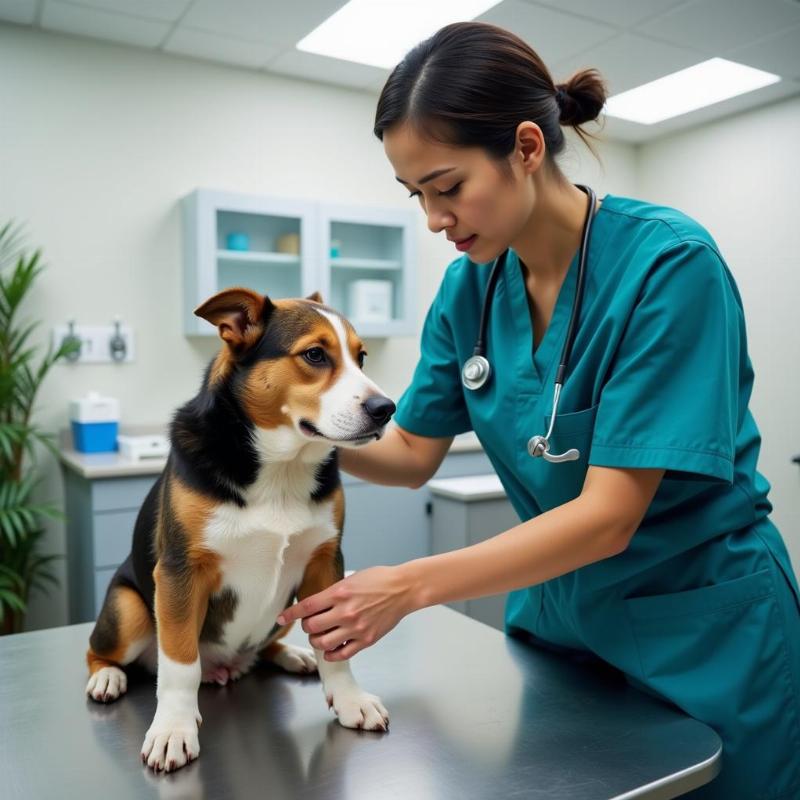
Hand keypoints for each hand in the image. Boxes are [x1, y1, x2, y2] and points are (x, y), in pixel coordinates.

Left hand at [276, 566, 416, 660]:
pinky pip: (341, 654)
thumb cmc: (379, 579)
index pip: (306, 606)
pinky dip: (331, 654)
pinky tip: (331, 649)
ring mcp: (355, 628)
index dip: (290, 614)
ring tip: (320, 636)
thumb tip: (317, 603)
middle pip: (311, 627)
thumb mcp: (351, 579)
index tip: (281, 618)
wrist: (403, 589)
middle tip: (309, 624)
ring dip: (316, 641)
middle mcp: (345, 611)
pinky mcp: (366, 640)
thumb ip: (334, 592)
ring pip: (323, 644)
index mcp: (339, 592)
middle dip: (306, 627)